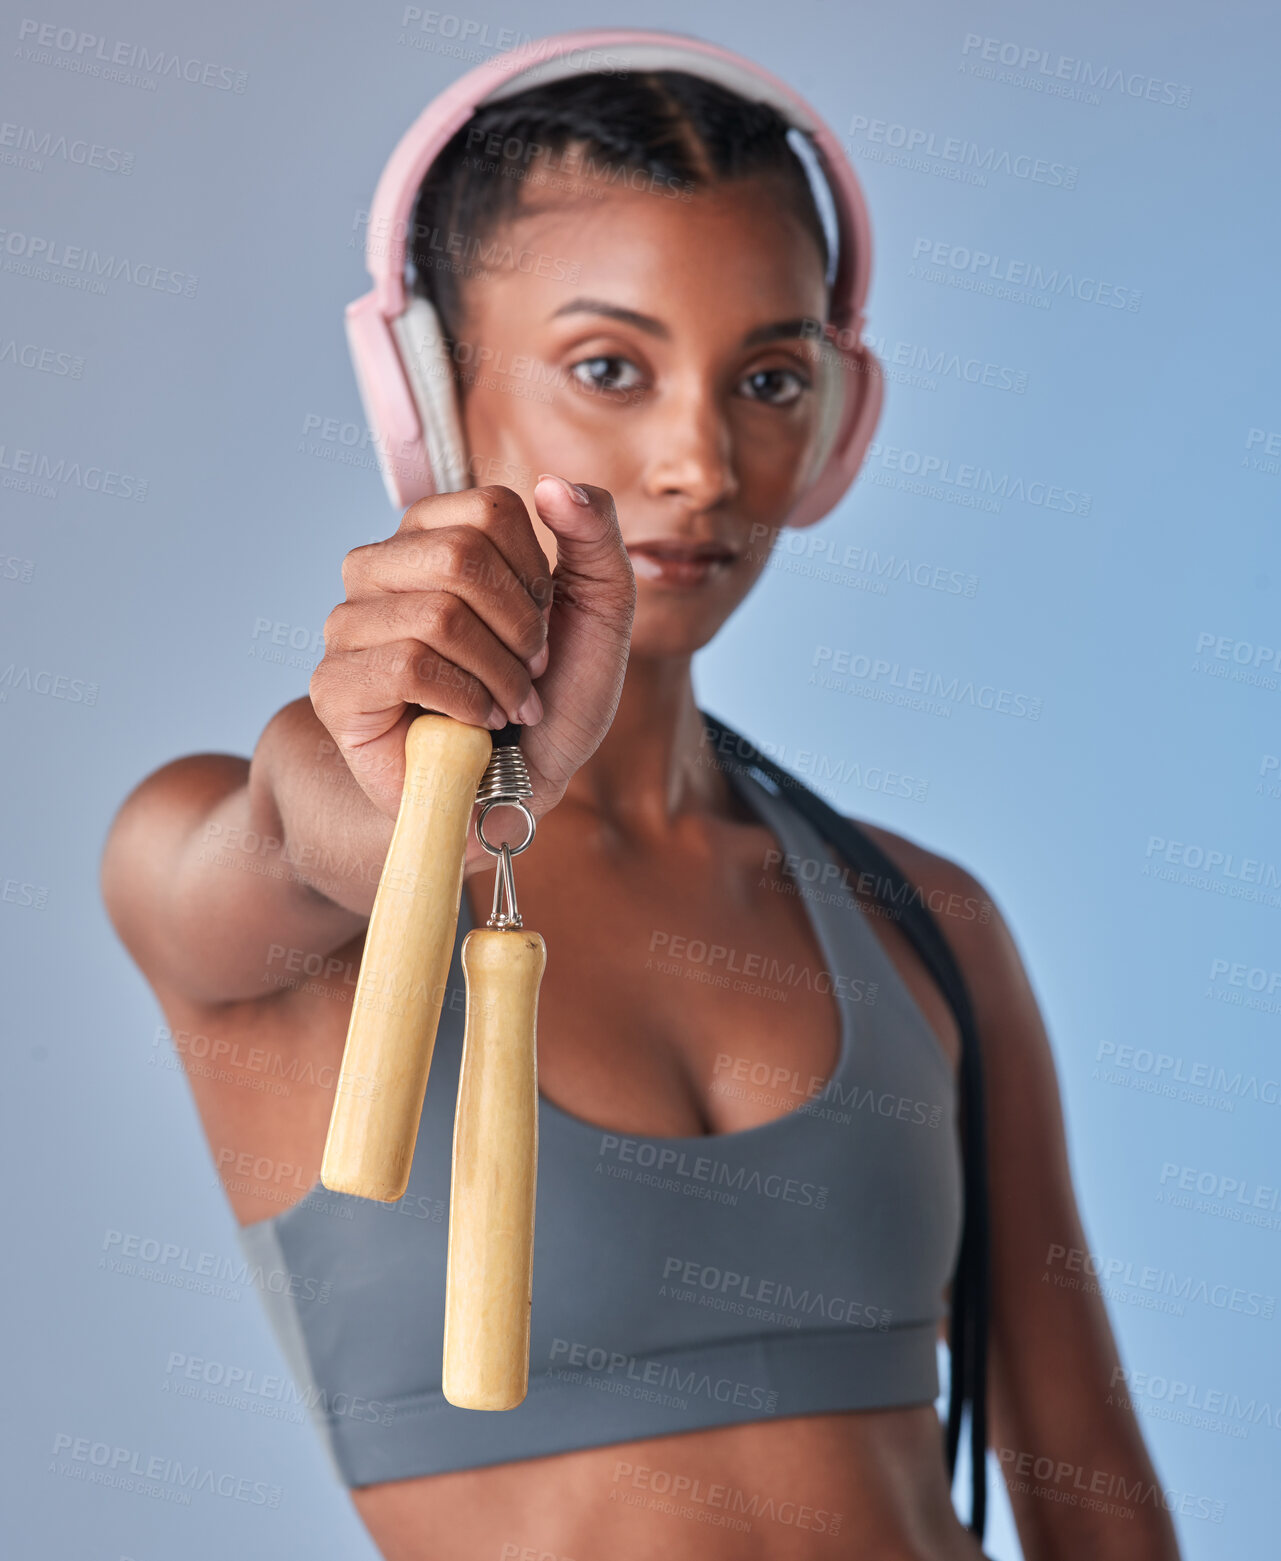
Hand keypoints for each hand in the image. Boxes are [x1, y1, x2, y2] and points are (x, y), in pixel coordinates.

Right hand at [308, 477, 635, 821]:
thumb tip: (552, 482)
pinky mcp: (335, 685)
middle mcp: (379, 567)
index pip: (491, 506)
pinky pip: (407, 666)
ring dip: (499, 674)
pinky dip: (466, 701)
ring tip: (507, 704)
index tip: (541, 622)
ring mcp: (349, 625)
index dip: (537, 573)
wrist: (518, 787)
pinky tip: (476, 725)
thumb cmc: (553, 696)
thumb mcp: (602, 609)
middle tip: (528, 669)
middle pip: (460, 555)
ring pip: (437, 615)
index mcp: (433, 533)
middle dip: (519, 626)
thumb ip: (594, 534)